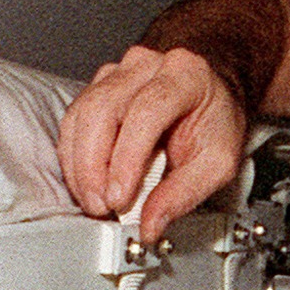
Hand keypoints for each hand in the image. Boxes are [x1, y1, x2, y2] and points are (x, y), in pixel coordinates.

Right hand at [53, 44, 251, 245]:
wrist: (209, 96)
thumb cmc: (214, 122)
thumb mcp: (217, 162)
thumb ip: (184, 193)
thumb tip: (150, 224)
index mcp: (185, 75)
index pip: (147, 112)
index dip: (127, 158)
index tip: (119, 197)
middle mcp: (147, 65)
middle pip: (104, 109)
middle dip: (94, 167)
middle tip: (101, 206)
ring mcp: (118, 72)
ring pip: (82, 113)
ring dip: (79, 165)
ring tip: (91, 200)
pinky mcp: (98, 86)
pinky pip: (74, 119)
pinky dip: (73, 156)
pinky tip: (83, 182)